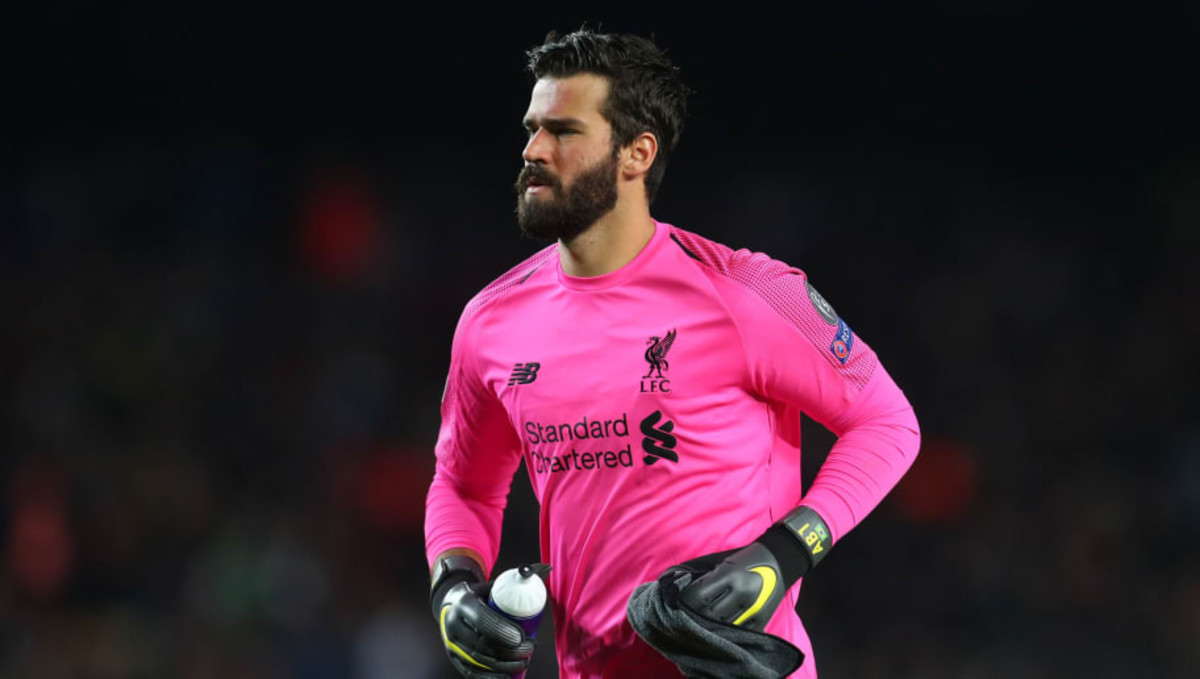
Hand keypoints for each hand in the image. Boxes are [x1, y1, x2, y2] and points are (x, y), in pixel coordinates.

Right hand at [431, 556, 535, 677]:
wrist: (452, 603)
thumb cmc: (480, 594)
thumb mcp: (493, 583)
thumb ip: (518, 578)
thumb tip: (547, 568)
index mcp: (463, 603)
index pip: (483, 620)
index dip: (503, 631)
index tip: (522, 637)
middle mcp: (453, 625)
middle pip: (483, 645)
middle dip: (510, 652)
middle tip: (530, 649)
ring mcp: (451, 644)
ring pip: (480, 662)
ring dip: (504, 666)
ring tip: (524, 662)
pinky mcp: (453, 658)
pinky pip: (471, 673)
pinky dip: (490, 678)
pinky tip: (507, 677)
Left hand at [671, 542, 787, 631]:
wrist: (779, 561)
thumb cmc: (745, 560)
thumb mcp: (723, 564)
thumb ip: (705, 579)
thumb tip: (681, 593)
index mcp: (730, 575)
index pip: (697, 595)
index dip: (683, 602)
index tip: (675, 604)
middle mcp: (741, 593)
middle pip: (708, 614)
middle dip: (692, 618)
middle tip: (681, 620)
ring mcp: (753, 609)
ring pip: (722, 628)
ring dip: (707, 630)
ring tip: (695, 630)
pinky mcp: (761, 622)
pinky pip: (739, 635)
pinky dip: (726, 636)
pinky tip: (715, 635)